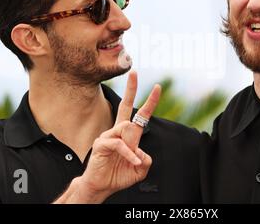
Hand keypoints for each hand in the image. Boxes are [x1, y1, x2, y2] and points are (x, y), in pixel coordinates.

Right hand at [77, 71, 160, 200]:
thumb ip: (145, 159)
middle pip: (125, 105)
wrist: (101, 187)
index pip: (140, 115)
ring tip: (132, 161)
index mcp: (129, 135)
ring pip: (126, 128)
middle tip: (135, 72)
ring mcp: (109, 135)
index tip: (157, 87)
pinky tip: (132, 161)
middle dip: (131, 89)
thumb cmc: (118, 175)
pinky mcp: (101, 143)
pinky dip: (128, 154)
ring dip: (133, 148)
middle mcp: (118, 132)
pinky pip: (119, 144)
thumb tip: (141, 151)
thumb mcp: (139, 169)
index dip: (150, 102)